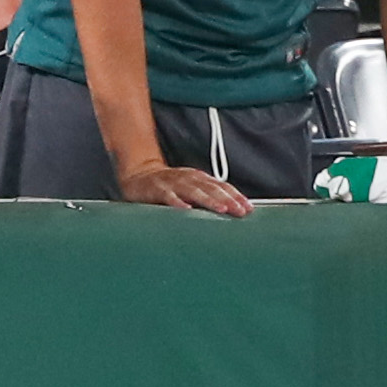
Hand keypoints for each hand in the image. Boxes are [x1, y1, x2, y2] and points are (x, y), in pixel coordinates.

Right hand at [115, 155, 251, 215]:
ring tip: (221, 209)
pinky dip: (177, 202)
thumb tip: (229, 209)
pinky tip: (186, 209)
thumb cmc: (167, 185)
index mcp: (199, 178)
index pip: (222, 186)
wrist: (138, 175)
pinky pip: (168, 196)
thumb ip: (207, 196)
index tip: (248, 208)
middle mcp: (188, 178)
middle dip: (228, 199)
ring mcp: (173, 183)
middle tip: (240, 211)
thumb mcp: (190, 188)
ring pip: (194, 191)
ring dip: (209, 200)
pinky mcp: (157, 189)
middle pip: (212, 188)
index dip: (236, 196)